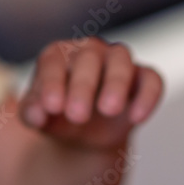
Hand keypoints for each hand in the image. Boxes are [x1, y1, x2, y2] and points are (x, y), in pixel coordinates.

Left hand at [20, 38, 162, 149]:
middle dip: (82, 86)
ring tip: (108, 110)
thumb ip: (32, 113)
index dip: (52, 83)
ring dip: (115, 83)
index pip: (53, 62)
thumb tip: (37, 114)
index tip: (51, 107)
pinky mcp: (142, 78)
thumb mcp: (37, 118)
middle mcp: (88, 50)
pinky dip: (147, 96)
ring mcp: (117, 61)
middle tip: (77, 116)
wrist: (81, 134)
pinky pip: (151, 79)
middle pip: (88, 58)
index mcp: (56, 56)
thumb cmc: (55, 117)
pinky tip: (136, 118)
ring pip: (121, 60)